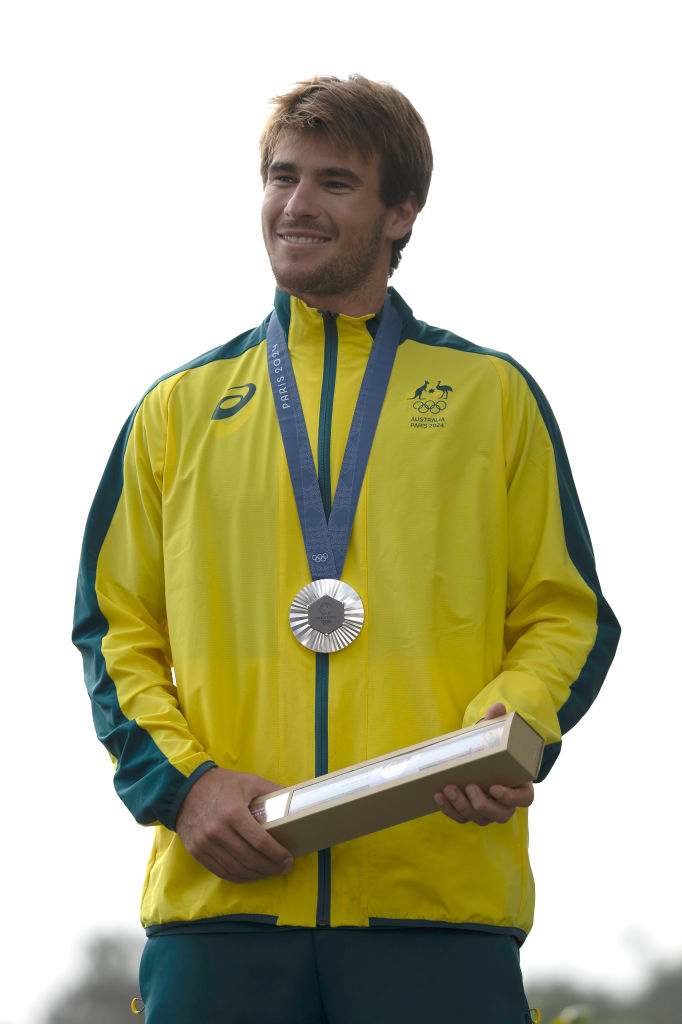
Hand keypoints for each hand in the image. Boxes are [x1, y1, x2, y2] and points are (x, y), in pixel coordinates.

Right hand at [176, 766, 293, 882]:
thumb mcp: (249, 781)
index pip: (260, 842)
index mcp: (233, 813)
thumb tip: (294, 801)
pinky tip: (251, 874)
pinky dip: (239, 877)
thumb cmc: (221, 784)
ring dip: (257, 875)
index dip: (278, 854)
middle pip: (250, 860)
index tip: (289, 859)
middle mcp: (218, 831)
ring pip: (236, 870)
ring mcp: (205, 844)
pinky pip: (221, 872)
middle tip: (284, 868)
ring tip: (270, 872)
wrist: (185, 788)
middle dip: (271, 868)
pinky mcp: (197, 852)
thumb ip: (271, 790)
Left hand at [434, 703, 534, 825]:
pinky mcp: (471, 814)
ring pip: (479, 819)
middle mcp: (506, 804)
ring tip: (449, 788)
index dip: (511, 797)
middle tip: (469, 786)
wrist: (477, 760)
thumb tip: (498, 707)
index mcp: (519, 785)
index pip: (524, 799)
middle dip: (482, 804)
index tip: (495, 787)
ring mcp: (489, 812)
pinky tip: (438, 796)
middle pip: (501, 815)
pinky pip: (462, 818)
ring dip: (462, 806)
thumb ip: (497, 723)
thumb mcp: (494, 736)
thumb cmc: (491, 750)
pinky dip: (449, 810)